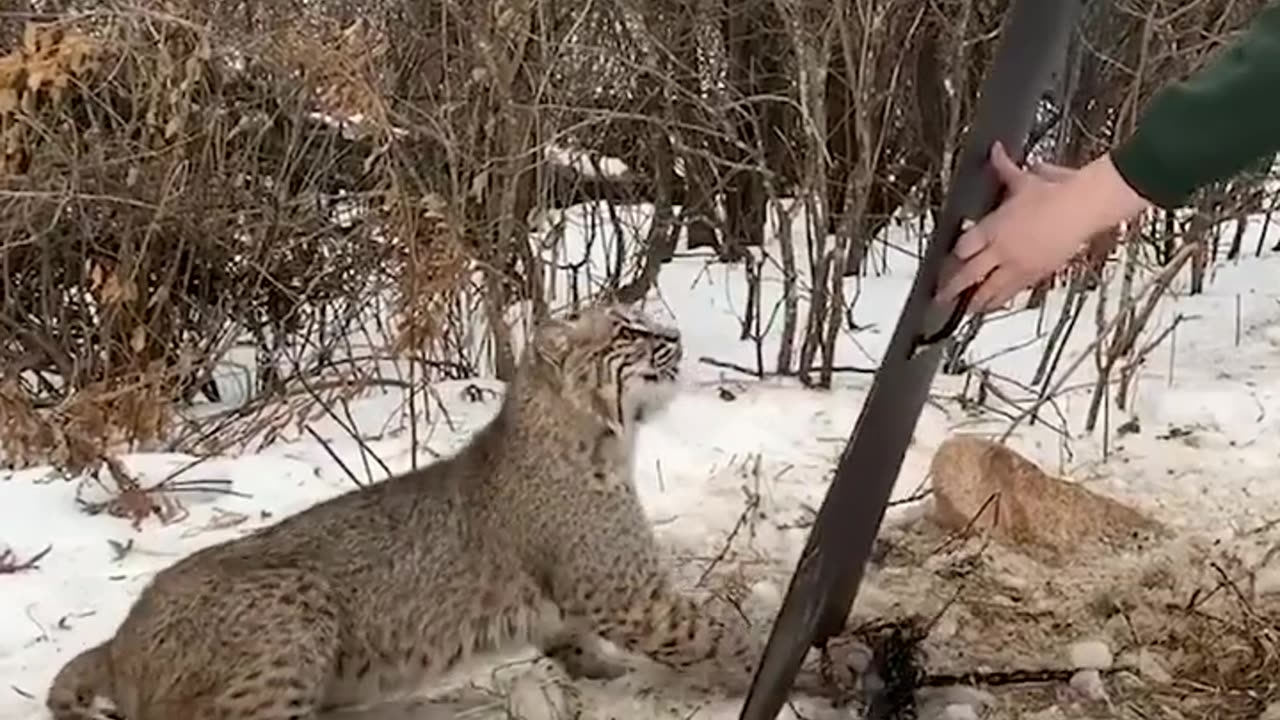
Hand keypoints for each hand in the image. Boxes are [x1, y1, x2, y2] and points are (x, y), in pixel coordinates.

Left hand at [934, 141, 1149, 311]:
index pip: (963, 248)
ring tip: (966, 309)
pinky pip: (1013, 292)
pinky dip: (1001, 299)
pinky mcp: (1037, 274)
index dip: (952, 258)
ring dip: (976, 300)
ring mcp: (1018, 265)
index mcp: (993, 227)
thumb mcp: (1025, 180)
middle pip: (969, 275)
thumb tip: (995, 151)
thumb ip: (1005, 168)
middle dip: (953, 287)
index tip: (943, 265)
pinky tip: (995, 305)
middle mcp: (1002, 250)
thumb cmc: (1055, 193)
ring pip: (990, 290)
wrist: (1084, 207)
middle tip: (940, 297)